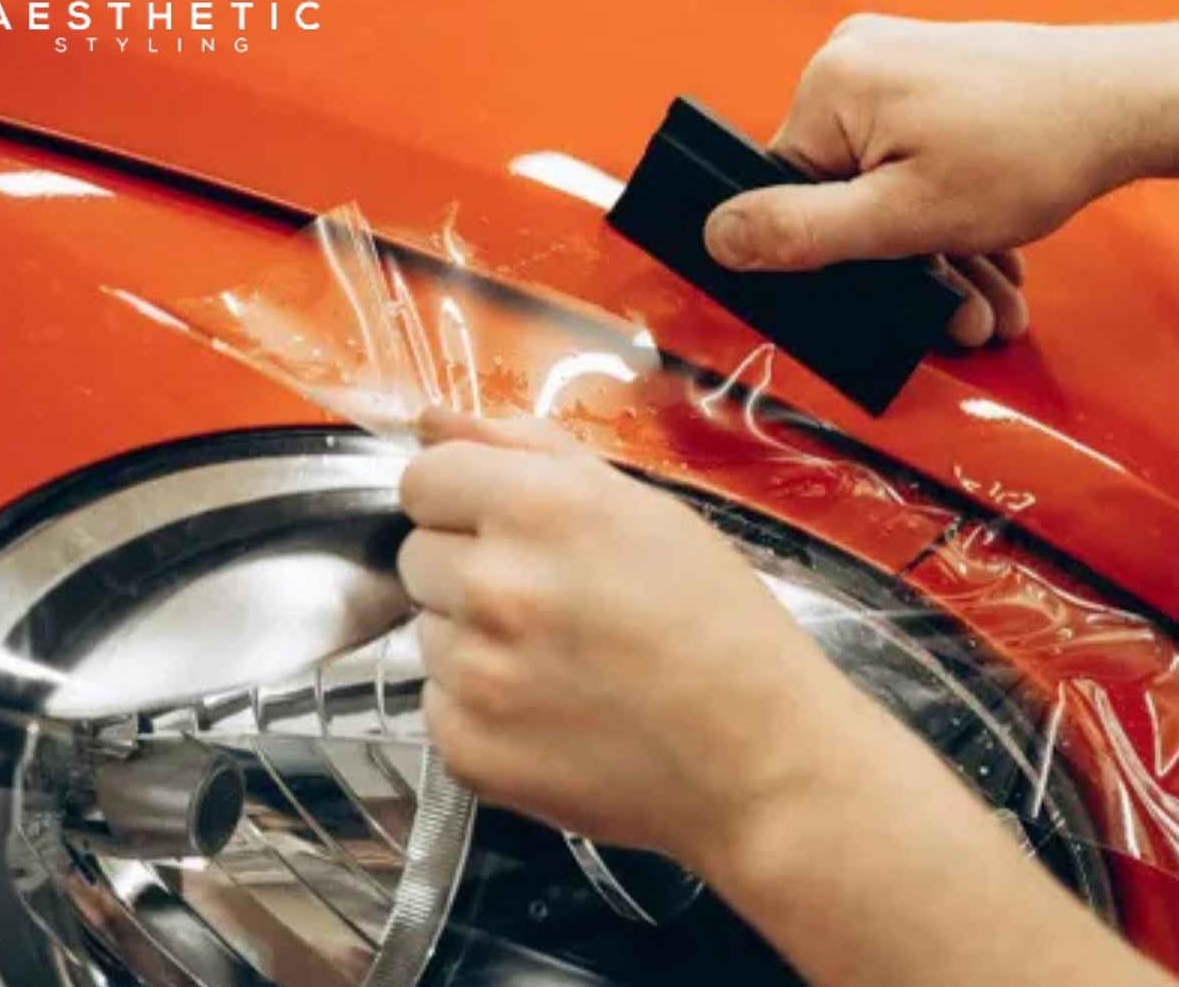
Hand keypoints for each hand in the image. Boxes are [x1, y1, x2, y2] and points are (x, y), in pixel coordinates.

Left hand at [396, 409, 886, 868]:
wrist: (760, 757)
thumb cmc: (720, 628)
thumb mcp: (644, 509)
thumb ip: (530, 451)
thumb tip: (436, 421)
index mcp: (539, 508)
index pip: (423, 481)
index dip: (464, 501)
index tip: (505, 527)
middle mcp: (494, 587)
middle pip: (418, 556)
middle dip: (470, 570)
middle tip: (555, 602)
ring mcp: (475, 675)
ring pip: (428, 634)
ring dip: (476, 642)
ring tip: (564, 663)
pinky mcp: (468, 749)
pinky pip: (440, 706)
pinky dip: (483, 711)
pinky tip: (554, 712)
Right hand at [704, 16, 1178, 344]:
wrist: (1128, 104)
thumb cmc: (1029, 153)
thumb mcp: (905, 219)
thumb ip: (803, 233)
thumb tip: (715, 238)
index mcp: (831, 87)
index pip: (784, 195)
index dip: (826, 263)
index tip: (872, 306)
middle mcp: (854, 64)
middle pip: (844, 198)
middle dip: (908, 275)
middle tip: (962, 327)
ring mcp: (897, 68)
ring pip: (891, 192)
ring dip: (943, 262)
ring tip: (994, 311)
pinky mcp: (934, 82)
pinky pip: (919, 167)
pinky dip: (955, 222)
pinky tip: (997, 267)